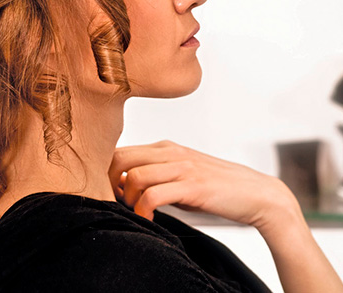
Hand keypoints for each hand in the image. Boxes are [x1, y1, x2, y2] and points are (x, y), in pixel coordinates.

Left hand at [108, 140, 298, 230]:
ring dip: (126, 198)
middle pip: (118, 157)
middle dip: (109, 182)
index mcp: (165, 147)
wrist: (260, 195)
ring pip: (133, 175)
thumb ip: (156, 177)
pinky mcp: (193, 185)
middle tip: (116, 203)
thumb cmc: (216, 191)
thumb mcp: (180, 178)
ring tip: (135, 212)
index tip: (111, 193)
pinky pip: (153, 195)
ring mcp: (182, 166)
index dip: (107, 172)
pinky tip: (148, 220)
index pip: (120, 150)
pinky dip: (143, 210)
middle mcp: (170, 151)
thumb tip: (122, 188)